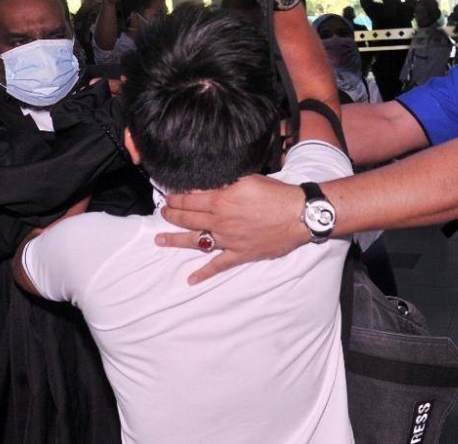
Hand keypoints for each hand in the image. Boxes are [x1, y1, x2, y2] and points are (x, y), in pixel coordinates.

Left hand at [158, 174, 310, 283]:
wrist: (298, 215)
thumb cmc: (277, 193)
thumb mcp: (248, 178)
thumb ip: (226, 181)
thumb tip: (207, 181)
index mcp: (222, 199)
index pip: (190, 198)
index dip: (176, 197)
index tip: (168, 196)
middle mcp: (221, 220)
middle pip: (188, 218)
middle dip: (172, 214)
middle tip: (163, 211)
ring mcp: (228, 239)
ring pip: (196, 240)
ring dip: (176, 240)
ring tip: (160, 239)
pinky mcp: (240, 254)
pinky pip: (218, 265)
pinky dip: (204, 273)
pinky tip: (190, 279)